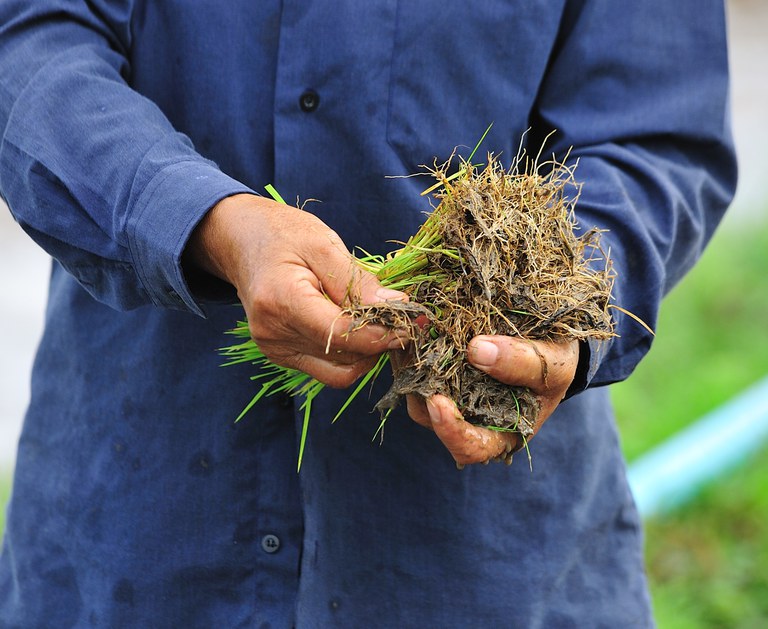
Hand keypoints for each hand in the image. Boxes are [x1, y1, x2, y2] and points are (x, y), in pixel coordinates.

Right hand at [187, 194, 407, 386]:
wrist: (242, 241)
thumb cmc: (282, 234)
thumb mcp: (322, 243)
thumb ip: (357, 280)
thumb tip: (397, 307)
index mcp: (281, 301)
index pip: (342, 334)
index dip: (384, 332)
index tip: (416, 320)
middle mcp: (273, 333)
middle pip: (344, 355)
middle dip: (382, 341)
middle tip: (408, 319)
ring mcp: (274, 349)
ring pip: (340, 369)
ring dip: (369, 351)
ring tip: (385, 322)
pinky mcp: (281, 355)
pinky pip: (328, 369)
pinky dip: (352, 355)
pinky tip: (362, 330)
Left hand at [405, 336, 578, 465]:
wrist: (550, 340)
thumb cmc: (557, 364)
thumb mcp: (553, 365)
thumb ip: (522, 363)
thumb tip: (476, 351)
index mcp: (500, 434)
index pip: (469, 447)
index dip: (450, 430)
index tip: (437, 402)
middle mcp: (467, 418)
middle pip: (430, 414)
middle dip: (421, 384)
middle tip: (416, 350)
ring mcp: (450, 394)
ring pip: (418, 387)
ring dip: (412, 362)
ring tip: (416, 331)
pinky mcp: (440, 370)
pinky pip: (417, 364)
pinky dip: (414, 347)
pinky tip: (417, 324)